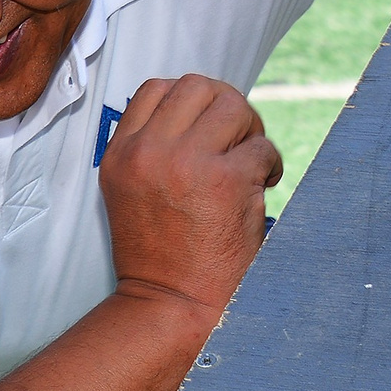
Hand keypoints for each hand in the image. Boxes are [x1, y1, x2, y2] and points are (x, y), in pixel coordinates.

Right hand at [99, 73, 281, 319]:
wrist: (170, 304)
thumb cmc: (157, 257)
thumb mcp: (129, 194)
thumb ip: (152, 152)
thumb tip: (200, 116)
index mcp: (120, 155)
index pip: (155, 89)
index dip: (190, 100)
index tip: (206, 127)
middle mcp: (149, 153)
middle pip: (197, 87)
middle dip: (225, 106)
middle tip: (237, 139)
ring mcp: (187, 163)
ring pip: (233, 106)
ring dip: (251, 130)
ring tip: (251, 162)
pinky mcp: (226, 181)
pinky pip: (261, 148)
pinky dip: (270, 164)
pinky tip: (263, 187)